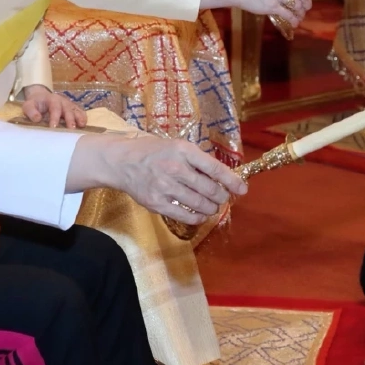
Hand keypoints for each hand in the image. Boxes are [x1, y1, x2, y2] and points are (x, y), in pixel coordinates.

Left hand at [21, 85, 86, 128]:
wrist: (41, 96)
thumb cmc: (35, 104)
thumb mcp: (28, 105)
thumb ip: (31, 111)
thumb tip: (37, 118)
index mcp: (51, 99)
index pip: (54, 108)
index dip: (55, 117)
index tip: (54, 127)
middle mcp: (62, 101)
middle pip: (68, 109)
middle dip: (70, 119)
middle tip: (71, 128)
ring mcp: (69, 105)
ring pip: (75, 110)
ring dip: (79, 118)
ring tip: (81, 126)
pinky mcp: (73, 109)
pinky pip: (80, 111)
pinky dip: (83, 117)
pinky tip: (84, 125)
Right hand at [66, 134, 246, 224]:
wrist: (121, 161)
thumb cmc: (153, 152)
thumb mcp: (176, 147)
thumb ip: (197, 160)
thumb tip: (223, 176)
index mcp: (183, 150)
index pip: (214, 167)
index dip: (232, 180)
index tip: (243, 189)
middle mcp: (175, 168)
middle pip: (209, 189)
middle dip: (221, 196)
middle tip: (223, 198)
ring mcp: (165, 186)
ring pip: (199, 203)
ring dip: (212, 208)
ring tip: (213, 206)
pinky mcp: (157, 202)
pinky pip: (184, 215)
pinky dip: (197, 217)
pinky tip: (200, 215)